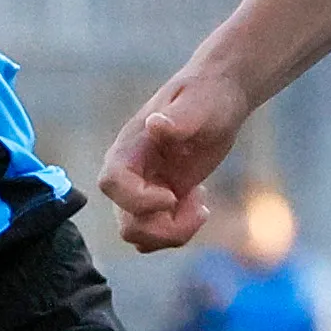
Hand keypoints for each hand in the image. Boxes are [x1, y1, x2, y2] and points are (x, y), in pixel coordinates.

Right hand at [99, 64, 249, 252]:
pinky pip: (158, 234)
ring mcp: (144, 191)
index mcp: (129, 147)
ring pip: (141, 236)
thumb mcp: (198, 104)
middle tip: (199, 206)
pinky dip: (180, 231)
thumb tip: (155, 124)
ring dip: (175, 232)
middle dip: (164, 229)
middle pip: (127, 224)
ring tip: (201, 204)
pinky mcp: (162, 202)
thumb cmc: (207, 95)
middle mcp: (130, 173)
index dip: (138, 200)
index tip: (173, 195)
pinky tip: (199, 204)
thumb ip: (178, 118)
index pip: (111, 184)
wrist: (218, 99)